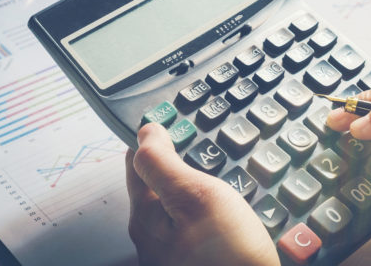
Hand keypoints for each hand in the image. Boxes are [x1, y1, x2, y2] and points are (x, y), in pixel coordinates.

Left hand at [125, 123, 278, 265]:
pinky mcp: (194, 257)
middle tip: (208, 142)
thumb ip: (163, 163)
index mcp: (145, 214)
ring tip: (225, 168)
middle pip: (159, 180)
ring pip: (180, 199)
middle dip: (180, 157)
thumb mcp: (195, 197)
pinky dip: (210, 204)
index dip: (157, 133)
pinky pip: (197, 220)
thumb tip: (145, 131)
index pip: (139, 159)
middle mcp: (152, 234)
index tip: (180, 118)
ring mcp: (172, 249)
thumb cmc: (227, 254)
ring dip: (198, 180)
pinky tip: (231, 204)